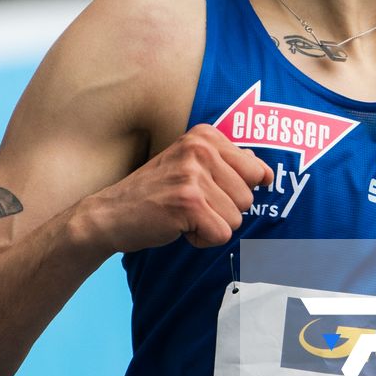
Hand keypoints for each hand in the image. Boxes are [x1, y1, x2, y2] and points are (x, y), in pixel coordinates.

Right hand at [77, 124, 272, 251]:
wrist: (110, 214)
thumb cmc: (154, 193)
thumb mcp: (190, 165)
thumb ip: (227, 163)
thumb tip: (265, 171)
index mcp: (205, 136)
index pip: (256, 170)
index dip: (235, 191)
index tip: (207, 191)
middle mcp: (201, 149)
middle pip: (248, 198)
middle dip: (223, 211)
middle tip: (189, 205)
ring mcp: (194, 174)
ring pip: (237, 219)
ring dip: (211, 226)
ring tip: (182, 215)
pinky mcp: (189, 203)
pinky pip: (221, 234)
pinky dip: (202, 240)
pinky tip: (178, 227)